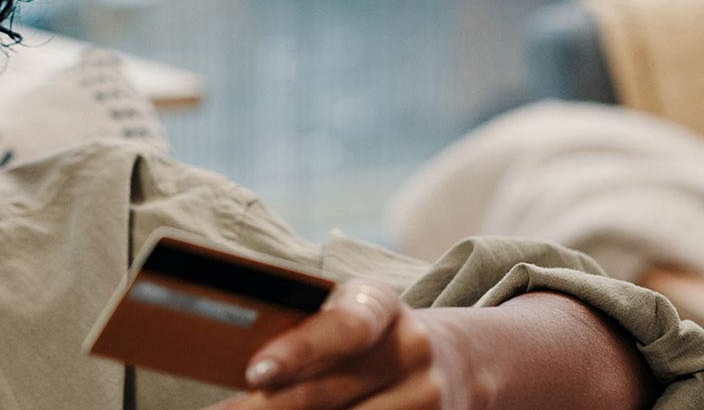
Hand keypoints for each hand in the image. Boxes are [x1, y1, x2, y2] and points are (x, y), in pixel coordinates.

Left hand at [205, 280, 445, 409]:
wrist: (455, 362)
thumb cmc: (370, 340)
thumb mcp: (348, 318)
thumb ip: (306, 334)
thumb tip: (248, 377)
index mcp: (380, 304)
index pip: (342, 327)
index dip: (297, 351)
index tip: (254, 373)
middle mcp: (410, 348)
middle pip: (326, 393)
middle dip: (266, 408)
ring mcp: (426, 396)